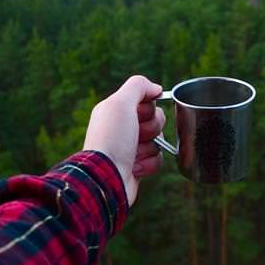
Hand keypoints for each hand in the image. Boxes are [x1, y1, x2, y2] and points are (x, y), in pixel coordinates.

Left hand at [83, 75, 164, 205]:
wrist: (107, 178)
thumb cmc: (111, 139)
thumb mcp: (120, 103)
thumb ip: (138, 86)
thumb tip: (156, 88)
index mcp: (115, 110)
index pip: (146, 100)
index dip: (148, 107)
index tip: (138, 113)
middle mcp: (121, 128)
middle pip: (155, 119)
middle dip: (151, 127)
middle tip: (137, 134)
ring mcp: (129, 148)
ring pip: (158, 140)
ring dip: (149, 148)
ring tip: (133, 154)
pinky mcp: (137, 166)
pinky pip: (157, 159)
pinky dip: (149, 164)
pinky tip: (134, 168)